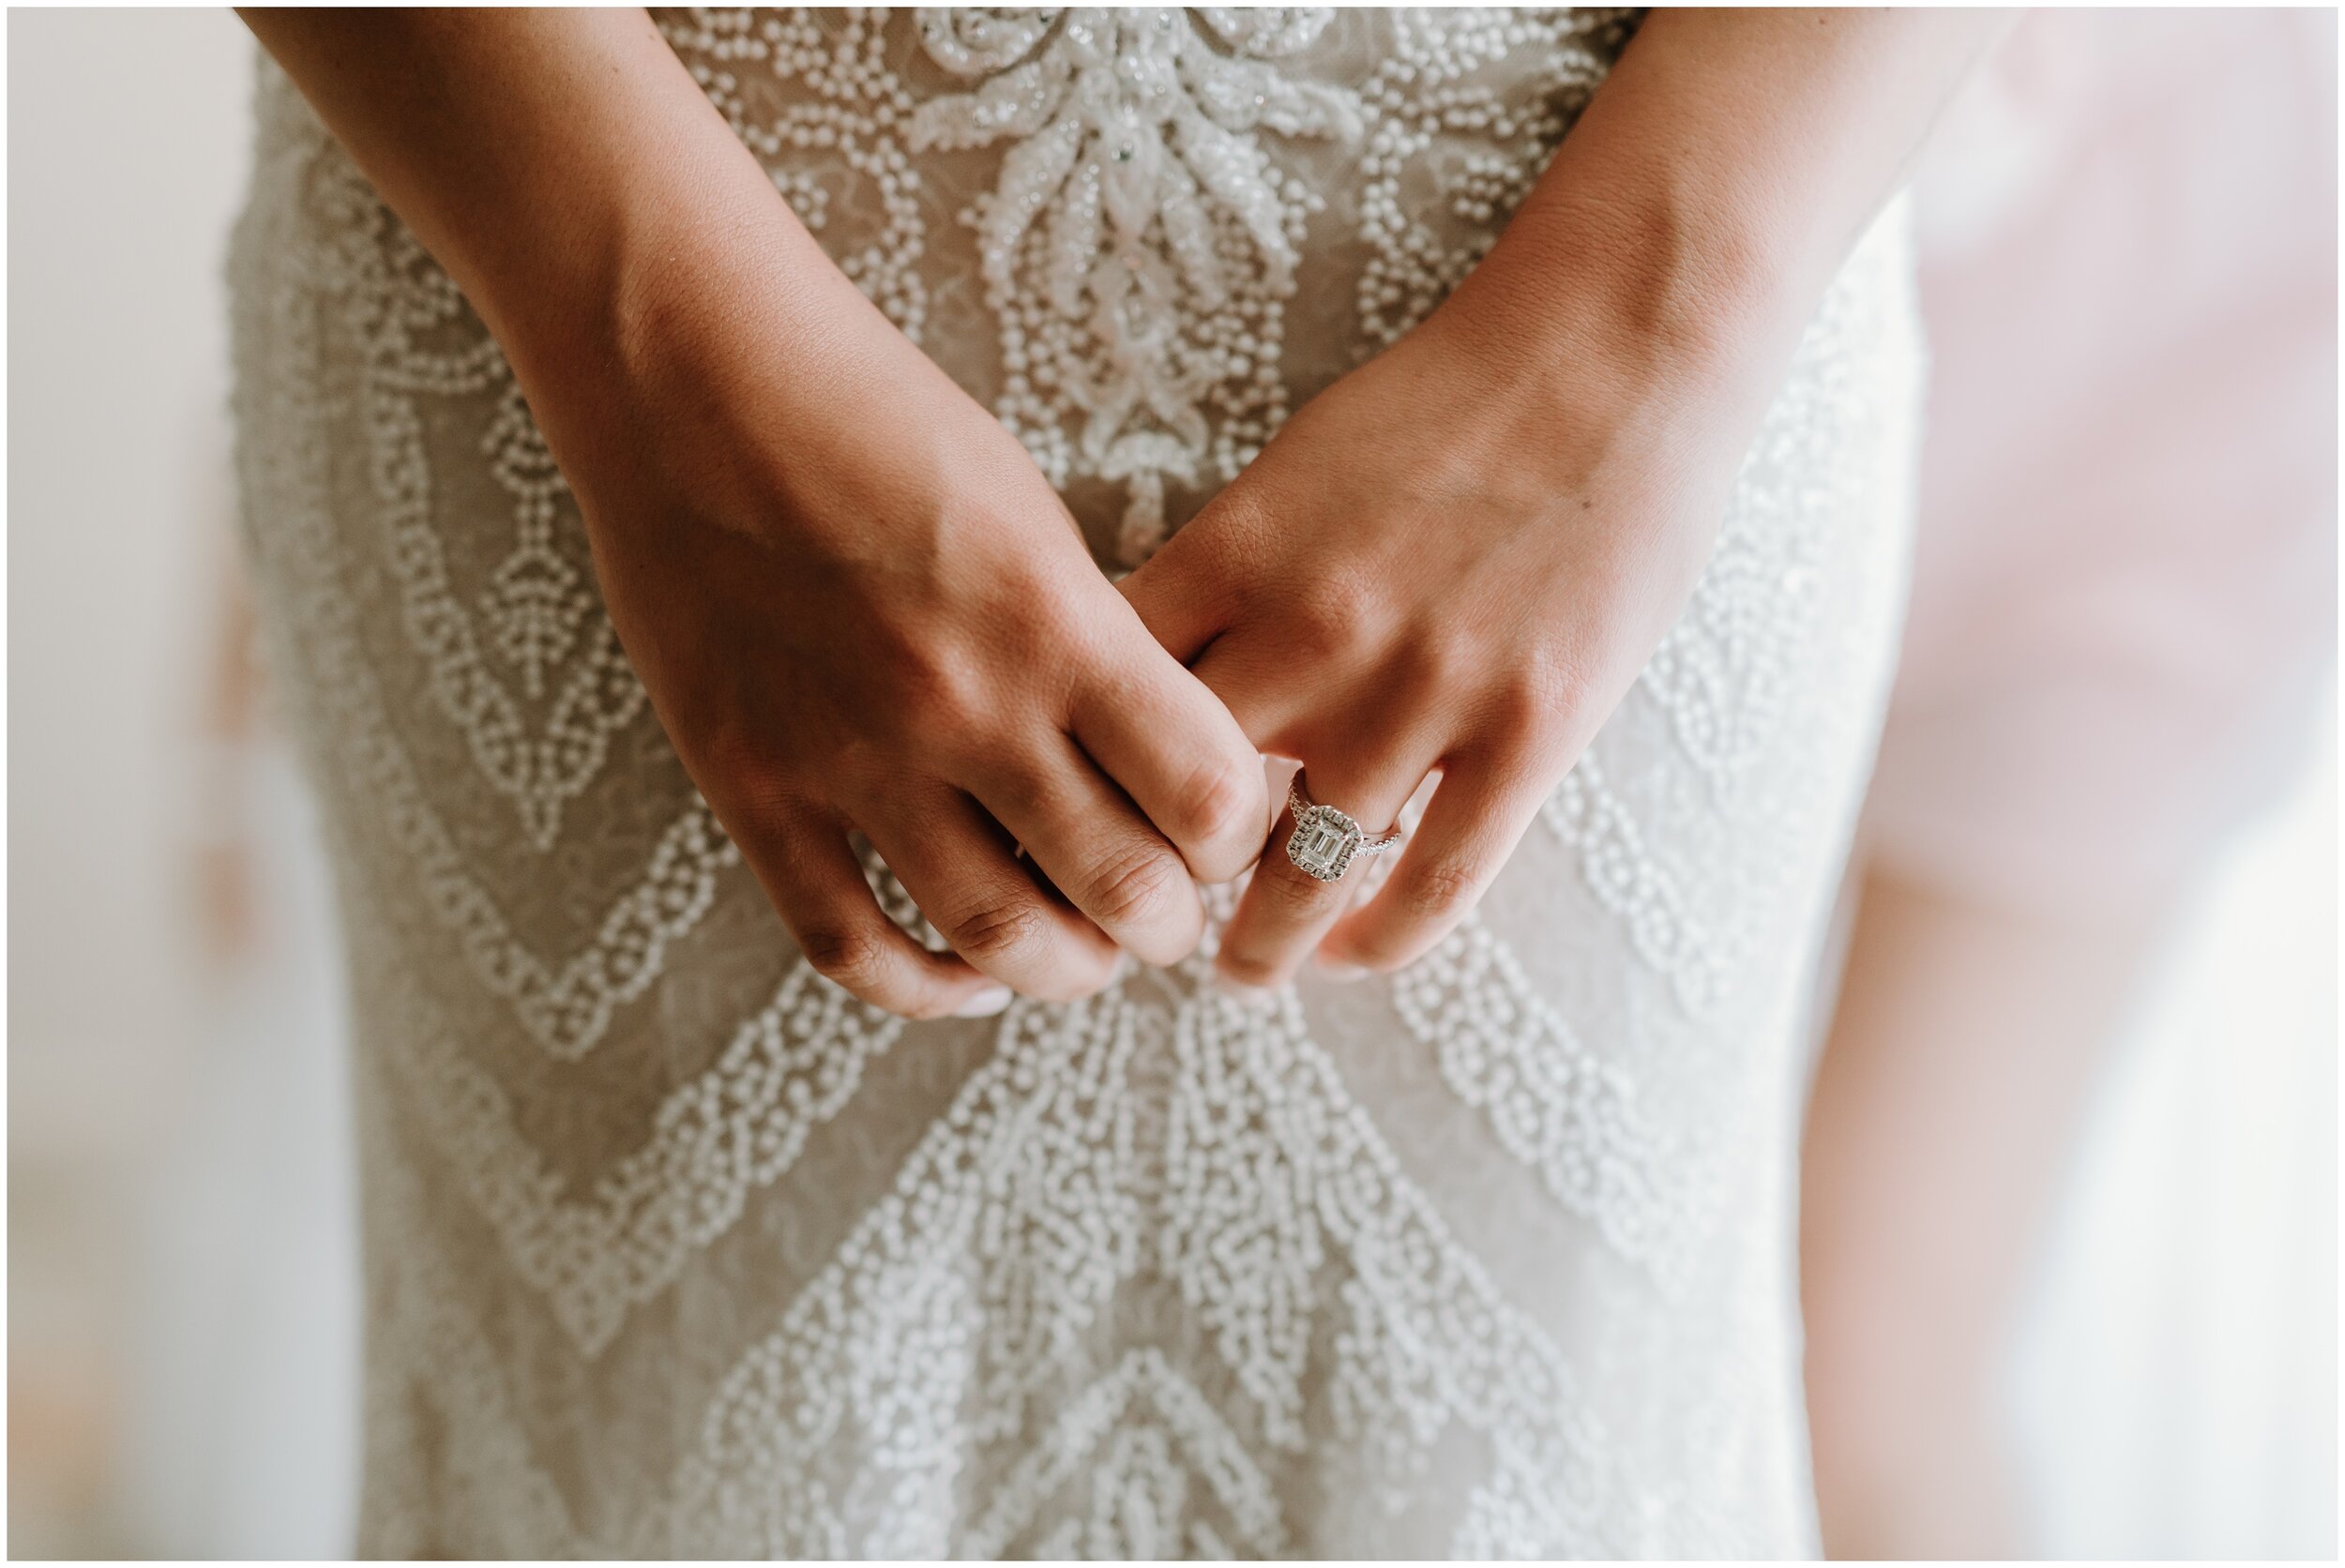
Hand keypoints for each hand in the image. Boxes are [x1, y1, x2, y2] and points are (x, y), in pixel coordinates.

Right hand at [523, 222, 1267, 1019]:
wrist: (689, 380)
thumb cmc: (876, 422)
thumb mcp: (1030, 515)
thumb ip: (1094, 645)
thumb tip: (1159, 764)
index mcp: (1053, 621)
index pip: (1207, 794)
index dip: (1236, 834)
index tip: (1221, 827)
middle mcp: (962, 704)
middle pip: (1121, 892)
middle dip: (1166, 922)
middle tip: (1163, 908)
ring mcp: (848, 758)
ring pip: (999, 941)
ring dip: (1065, 967)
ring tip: (1080, 947)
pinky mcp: (752, 788)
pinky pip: (851, 946)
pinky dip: (927, 984)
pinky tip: (966, 970)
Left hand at [1120, 295, 1754, 988]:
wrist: (1610, 350)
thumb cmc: (1442, 402)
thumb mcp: (1291, 469)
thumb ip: (1220, 576)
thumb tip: (1144, 667)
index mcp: (1235, 556)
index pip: (1105, 703)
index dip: (1070, 782)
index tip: (1063, 827)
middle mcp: (1313, 633)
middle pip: (1178, 807)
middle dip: (1148, 879)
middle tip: (1138, 917)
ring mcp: (1425, 691)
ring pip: (1298, 875)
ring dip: (1255, 943)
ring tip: (1236, 966)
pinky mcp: (1529, 732)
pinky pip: (1432, 886)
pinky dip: (1373, 944)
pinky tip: (1342, 958)